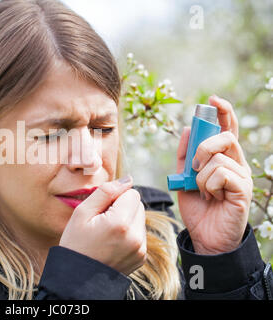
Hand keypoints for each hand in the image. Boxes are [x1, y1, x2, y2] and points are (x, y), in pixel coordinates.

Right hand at [59, 176, 146, 275]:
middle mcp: (135, 237)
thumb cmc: (76, 243)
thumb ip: (105, 191)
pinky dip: (129, 234)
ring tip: (107, 233)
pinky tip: (112, 242)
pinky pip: (139, 234)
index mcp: (120, 223)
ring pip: (140, 219)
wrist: (77, 278)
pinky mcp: (141, 257)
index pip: (132, 193)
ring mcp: (140, 249)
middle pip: (138, 205)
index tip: (101, 210)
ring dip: (127, 220)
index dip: (115, 197)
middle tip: (102, 221)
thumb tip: (127, 179)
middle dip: (123, 207)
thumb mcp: (82, 212)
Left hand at [176, 95, 252, 253]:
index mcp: (223, 158)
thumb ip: (185, 155)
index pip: (227, 129)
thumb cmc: (197, 207)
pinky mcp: (243, 189)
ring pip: (218, 158)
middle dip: (203, 148)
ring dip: (201, 176)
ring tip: (204, 192)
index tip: (213, 99)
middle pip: (224, 137)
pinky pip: (221, 174)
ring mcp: (242, 176)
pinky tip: (212, 198)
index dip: (223, 112)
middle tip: (195, 168)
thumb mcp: (184, 177)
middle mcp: (236, 163)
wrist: (204, 235)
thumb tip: (187, 129)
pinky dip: (208, 185)